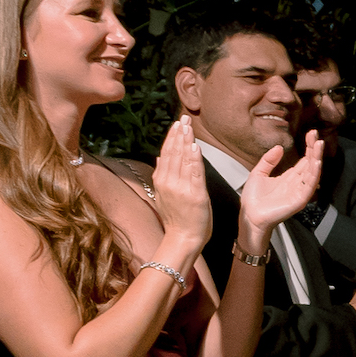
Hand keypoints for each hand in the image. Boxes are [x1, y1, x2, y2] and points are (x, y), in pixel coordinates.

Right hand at [151, 115, 214, 247]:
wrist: (183, 238)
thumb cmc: (176, 219)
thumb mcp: (163, 195)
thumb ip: (162, 176)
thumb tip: (159, 158)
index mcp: (161, 180)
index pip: (166, 153)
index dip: (172, 137)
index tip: (177, 123)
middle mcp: (169, 182)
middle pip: (174, 152)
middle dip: (179, 134)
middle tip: (184, 118)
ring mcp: (181, 188)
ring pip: (183, 159)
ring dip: (186, 141)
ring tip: (188, 126)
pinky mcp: (195, 195)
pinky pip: (195, 173)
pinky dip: (195, 159)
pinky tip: (196, 147)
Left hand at [238, 129, 324, 233]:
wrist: (250, 215)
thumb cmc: (253, 199)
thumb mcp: (258, 173)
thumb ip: (268, 160)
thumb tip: (279, 147)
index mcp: (290, 177)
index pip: (304, 160)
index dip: (308, 146)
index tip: (311, 133)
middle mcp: (298, 183)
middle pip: (310, 163)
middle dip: (314, 149)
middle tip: (316, 134)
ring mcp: (299, 192)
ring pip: (312, 172)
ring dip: (317, 158)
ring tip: (319, 144)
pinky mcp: (299, 200)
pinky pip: (309, 186)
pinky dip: (314, 174)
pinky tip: (316, 163)